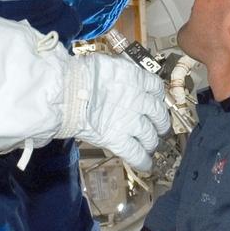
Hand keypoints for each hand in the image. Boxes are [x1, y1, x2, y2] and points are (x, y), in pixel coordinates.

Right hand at [61, 54, 170, 171]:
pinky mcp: (119, 140)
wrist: (68, 90)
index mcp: (137, 78)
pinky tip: (146, 165)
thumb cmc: (81, 73)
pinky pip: (137, 154)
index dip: (157, 97)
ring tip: (151, 147)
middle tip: (159, 128)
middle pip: (159, 114)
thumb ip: (118, 74)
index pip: (157, 88)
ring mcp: (131, 122)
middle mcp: (140, 100)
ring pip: (150, 136)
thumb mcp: (107, 65)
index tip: (155, 101)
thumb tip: (115, 79)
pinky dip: (143, 161)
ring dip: (152, 143)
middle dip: (161, 122)